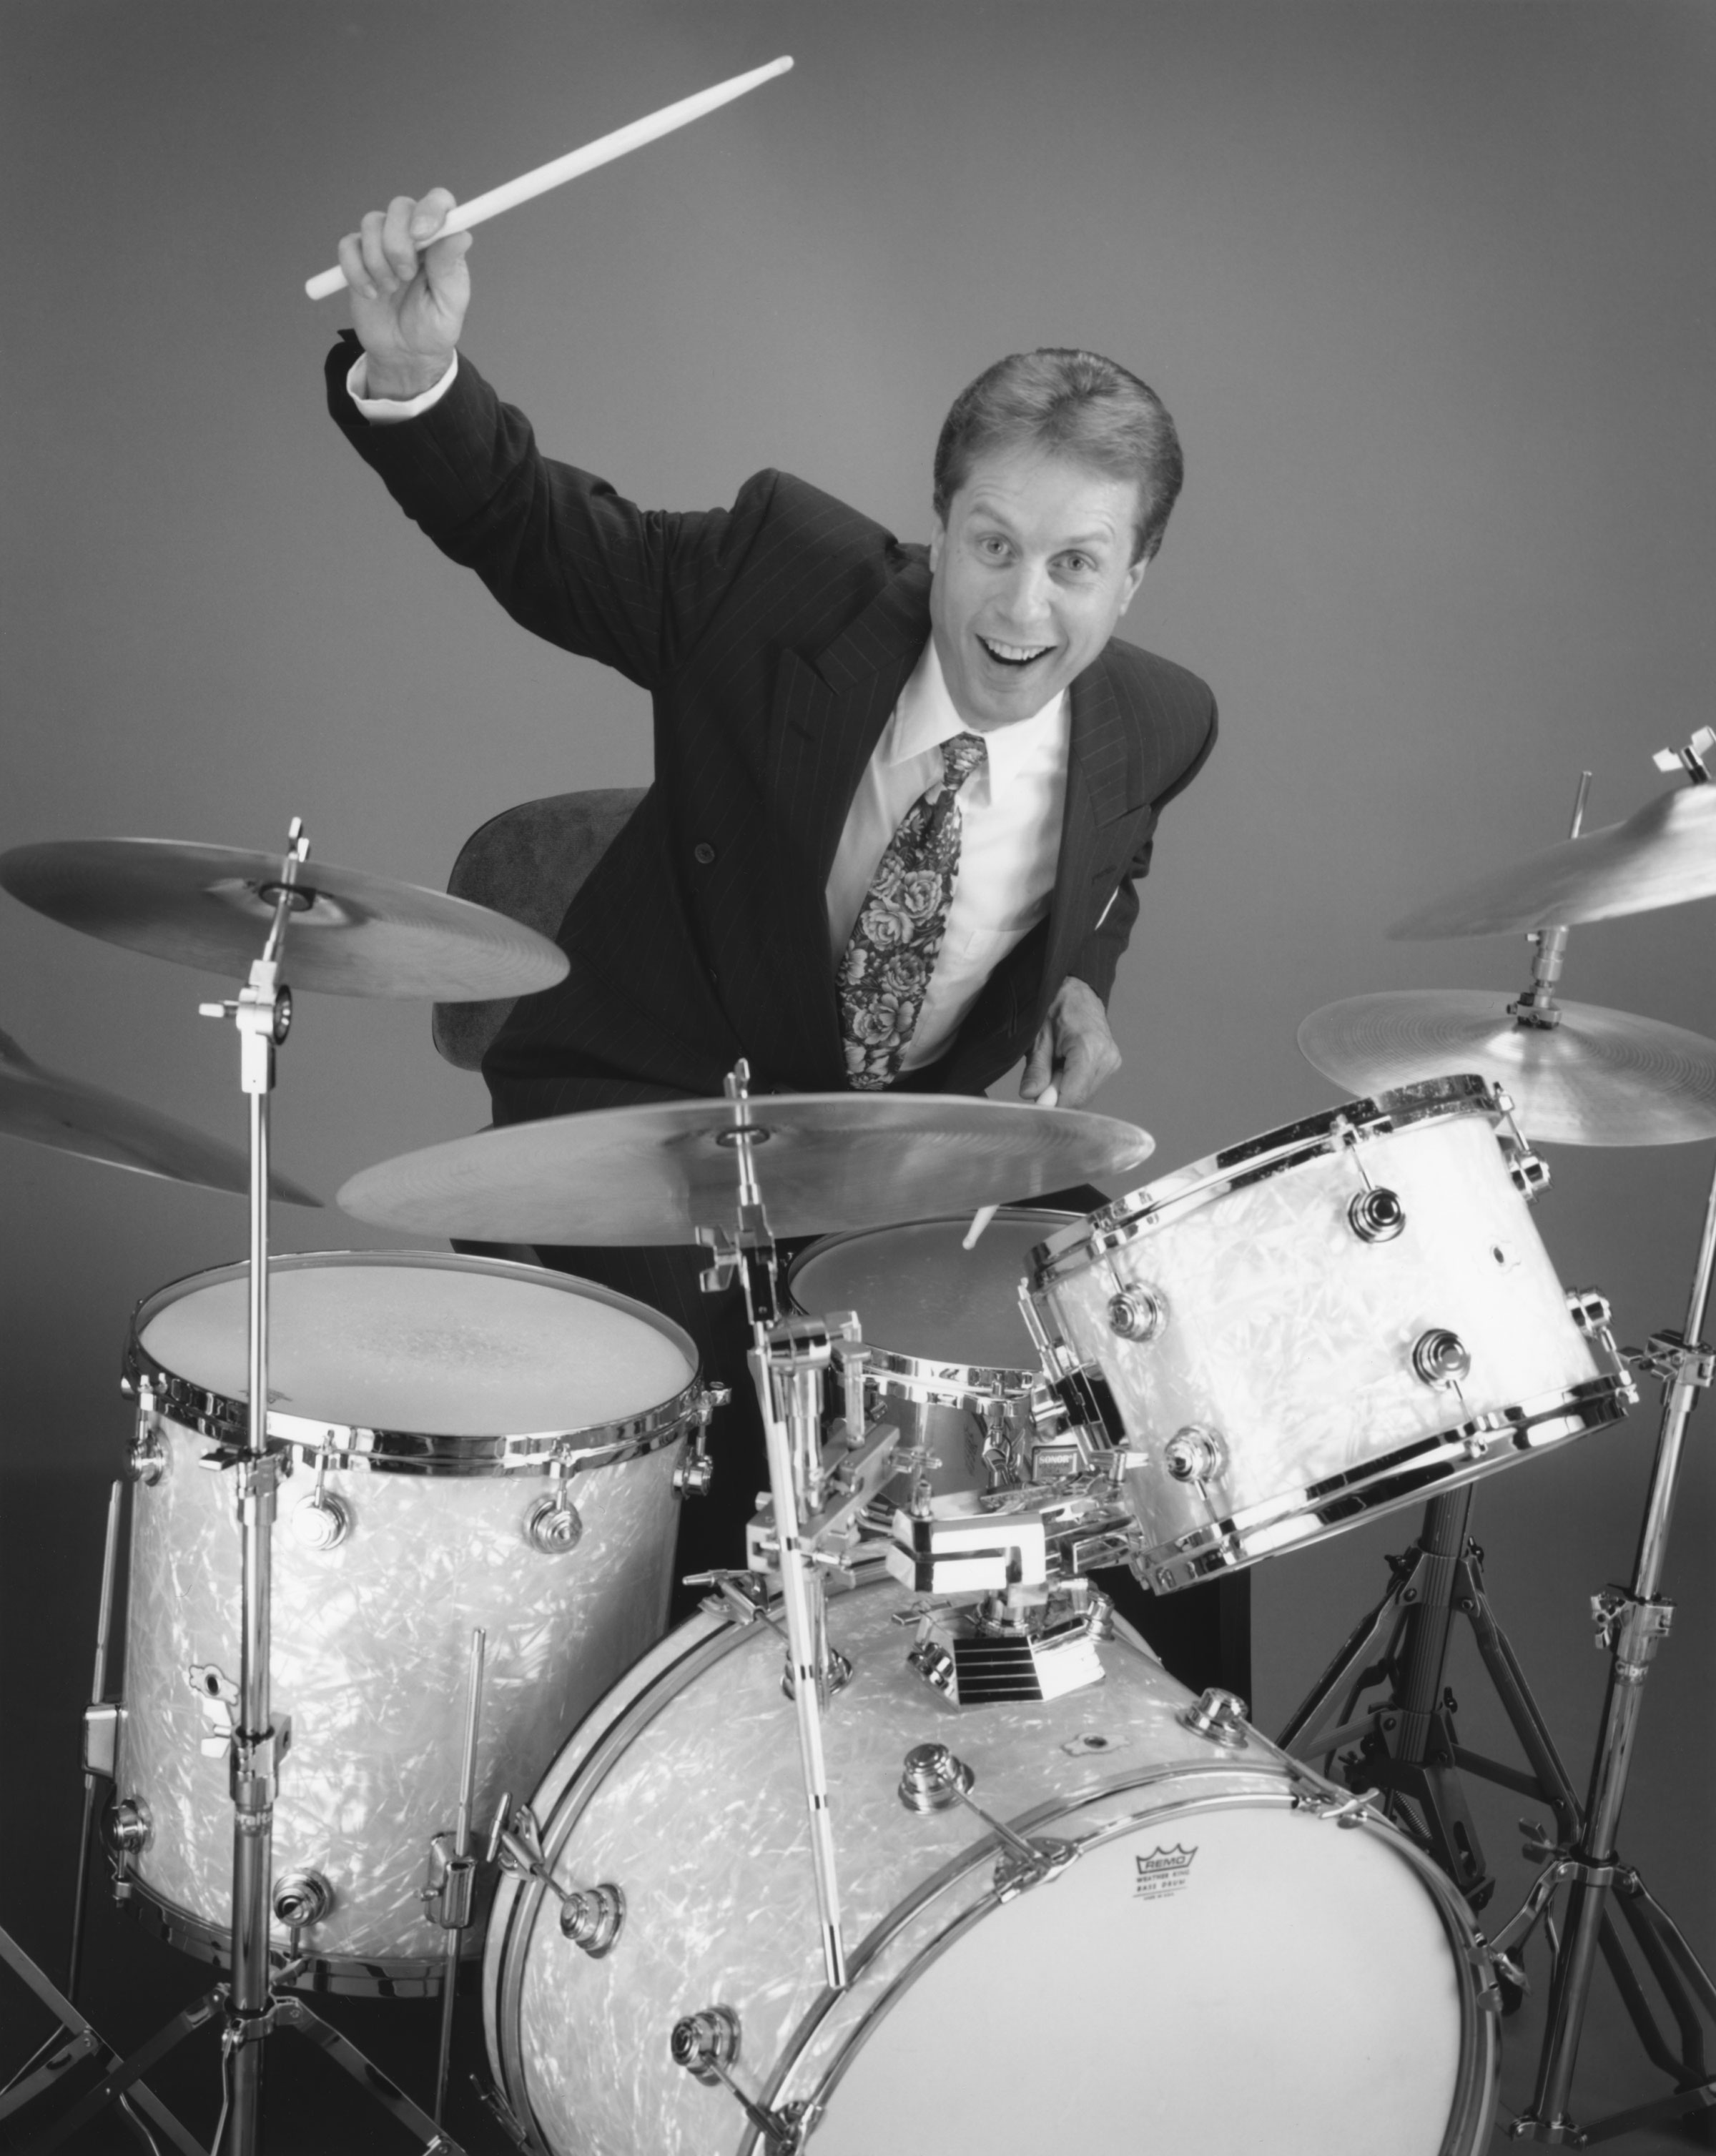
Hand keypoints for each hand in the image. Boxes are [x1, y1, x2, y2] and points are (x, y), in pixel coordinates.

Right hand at [336, 189, 471, 399]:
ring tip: (390, 289)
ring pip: (371, 223)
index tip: (421, 235)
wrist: (404, 353)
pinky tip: (371, 294)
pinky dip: (356, 272)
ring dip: (378, 260)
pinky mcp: (358, 257)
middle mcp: (412, 235)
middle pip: (399, 207)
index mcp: (440, 241)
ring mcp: (383, 243)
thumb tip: (460, 234)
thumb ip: (449, 269)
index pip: (438, 201)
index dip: (430, 209)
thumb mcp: (449, 305)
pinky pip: (348, 246)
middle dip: (398, 242)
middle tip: (406, 275)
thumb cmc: (433, 328)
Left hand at [1021, 978, 1120, 1110]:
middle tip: (1039, 1078)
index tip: (1035, 1102)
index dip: (1052, 1104)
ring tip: (1053, 1065)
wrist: (1075, 990)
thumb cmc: (1055, 1006)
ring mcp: (1112, 1061)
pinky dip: (1072, 1083)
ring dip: (1064, 1090)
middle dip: (1056, 1096)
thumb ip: (1036, 1069)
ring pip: (1084, 1095)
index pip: (1074, 1095)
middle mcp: (1107, 1057)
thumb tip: (1030, 1094)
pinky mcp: (1111, 1064)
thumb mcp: (1037, 1036)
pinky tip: (1063, 1066)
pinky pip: (1088, 1086)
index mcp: (1089, 1047)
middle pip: (1079, 1098)